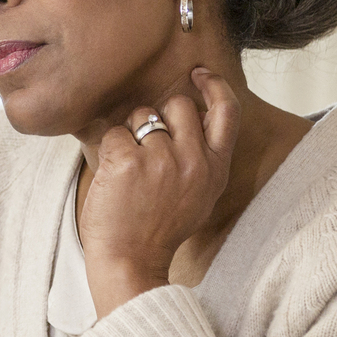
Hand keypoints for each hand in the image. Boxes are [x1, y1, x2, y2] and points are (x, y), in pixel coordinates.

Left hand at [77, 68, 239, 316]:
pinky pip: (115, 134)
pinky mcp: (127, 161)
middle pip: (179, 105)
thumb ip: (202, 158)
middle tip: (146, 147)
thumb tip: (194, 117)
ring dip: (131, 136)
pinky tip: (114, 180)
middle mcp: (193, 160)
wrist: (132, 261)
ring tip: (130, 174)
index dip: (214, 86)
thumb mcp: (199, 195)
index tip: (199, 74)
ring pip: (142, 116)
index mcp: (215, 169)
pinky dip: (110, 152)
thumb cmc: (160, 229)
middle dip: (159, 116)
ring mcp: (161, 159)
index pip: (227, 112)